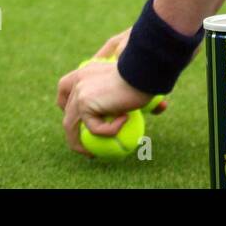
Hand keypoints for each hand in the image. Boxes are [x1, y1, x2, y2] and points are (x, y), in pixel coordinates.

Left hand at [56, 28, 164, 156]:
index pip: (64, 89)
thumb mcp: (138, 83)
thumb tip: (160, 108)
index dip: (67, 106)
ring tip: (93, 155)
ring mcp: (79, 93)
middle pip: (66, 112)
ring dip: (80, 145)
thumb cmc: (146, 74)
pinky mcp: (84, 104)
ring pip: (71, 126)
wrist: (143, 69)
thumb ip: (136, 95)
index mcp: (85, 72)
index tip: (81, 120)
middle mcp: (78, 81)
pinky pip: (95, 128)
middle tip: (87, 147)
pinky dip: (110, 131)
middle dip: (72, 132)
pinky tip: (126, 119)